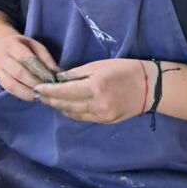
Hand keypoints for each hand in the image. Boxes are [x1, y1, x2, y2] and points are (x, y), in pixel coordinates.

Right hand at [0, 33, 58, 100]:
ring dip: (27, 92)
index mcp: (13, 46)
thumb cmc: (21, 47)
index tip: (51, 79)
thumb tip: (57, 73)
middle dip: (34, 83)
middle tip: (48, 89)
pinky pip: (9, 90)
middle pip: (18, 73)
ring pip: (12, 85)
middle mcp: (3, 58)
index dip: (39, 70)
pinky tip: (33, 96)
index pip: (26, 59)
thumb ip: (45, 58)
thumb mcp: (34, 45)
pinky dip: (22, 95)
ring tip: (41, 95)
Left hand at [33, 58, 152, 123]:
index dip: (48, 91)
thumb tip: (58, 79)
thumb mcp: (99, 66)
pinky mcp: (106, 121)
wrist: (150, 87)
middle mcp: (97, 105)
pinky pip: (83, 118)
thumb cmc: (124, 70)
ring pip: (73, 114)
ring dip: (59, 107)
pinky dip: (72, 112)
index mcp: (95, 88)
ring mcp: (102, 115)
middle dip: (50, 100)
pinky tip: (65, 106)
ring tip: (49, 100)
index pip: (64, 92)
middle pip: (66, 105)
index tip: (37, 88)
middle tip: (38, 95)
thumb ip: (77, 74)